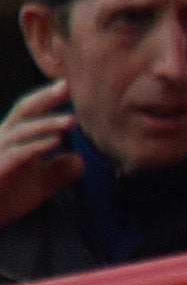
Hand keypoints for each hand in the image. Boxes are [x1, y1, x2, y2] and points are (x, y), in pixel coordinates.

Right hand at [0, 82, 77, 228]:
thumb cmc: (6, 198)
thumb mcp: (41, 184)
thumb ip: (60, 171)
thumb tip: (81, 160)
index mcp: (14, 137)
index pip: (33, 112)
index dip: (50, 98)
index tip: (73, 85)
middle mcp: (3, 139)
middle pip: (24, 111)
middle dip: (46, 97)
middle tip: (68, 86)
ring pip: (22, 131)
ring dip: (48, 124)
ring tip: (72, 121)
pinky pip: (17, 153)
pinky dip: (36, 146)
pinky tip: (56, 142)